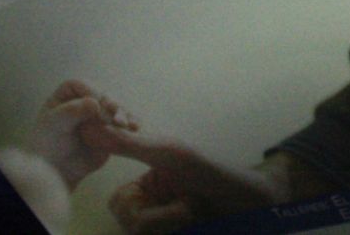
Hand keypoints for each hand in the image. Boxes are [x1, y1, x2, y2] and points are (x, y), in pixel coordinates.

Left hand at [26, 79, 138, 190]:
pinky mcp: (110, 126)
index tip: (98, 107)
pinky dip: (130, 123)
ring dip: (123, 114)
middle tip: (117, 120)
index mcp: (67, 93)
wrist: (59, 169)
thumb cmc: (49, 144)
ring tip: (127, 126)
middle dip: (113, 105)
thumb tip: (94, 103)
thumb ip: (72, 112)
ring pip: (116, 106)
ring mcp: (99, 112)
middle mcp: (85, 98)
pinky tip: (135, 128)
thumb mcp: (55, 126)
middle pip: (103, 94)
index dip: (91, 93)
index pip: (82, 85)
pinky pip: (122, 120)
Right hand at [97, 129, 289, 233]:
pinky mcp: (175, 233)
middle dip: (158, 217)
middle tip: (186, 205)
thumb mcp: (171, 153)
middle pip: (130, 227)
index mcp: (146, 182)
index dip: (133, 206)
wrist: (259, 204)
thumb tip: (90, 126)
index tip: (166, 195)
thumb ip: (130, 143)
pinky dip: (178, 229)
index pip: (118, 205)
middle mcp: (155, 208)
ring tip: (196, 212)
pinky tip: (197, 222)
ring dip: (173, 224)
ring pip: (144, 234)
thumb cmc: (216, 172)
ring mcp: (167, 226)